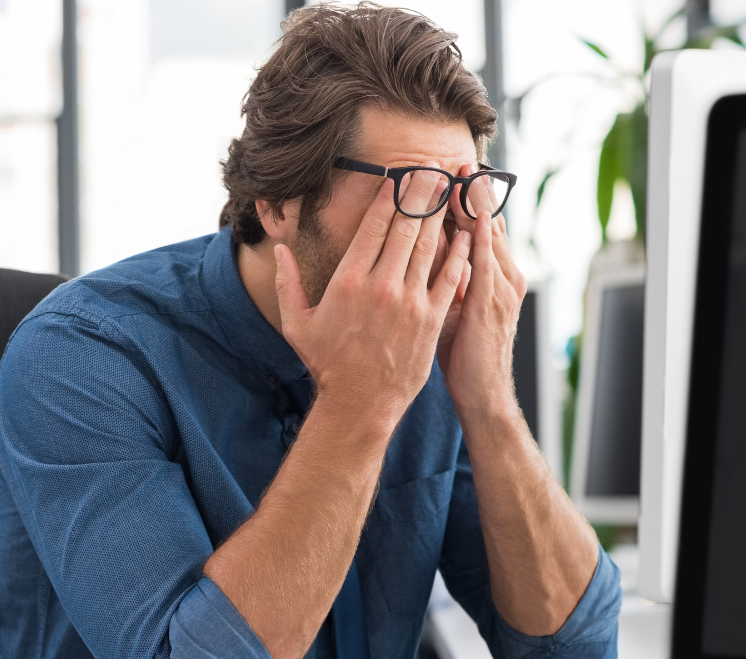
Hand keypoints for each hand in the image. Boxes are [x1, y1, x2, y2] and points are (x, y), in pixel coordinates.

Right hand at [274, 171, 468, 431]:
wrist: (360, 403)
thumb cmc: (327, 364)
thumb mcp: (297, 323)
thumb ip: (286, 283)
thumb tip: (280, 249)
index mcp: (349, 280)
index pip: (374, 226)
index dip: (389, 196)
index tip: (398, 176)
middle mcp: (381, 285)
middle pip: (406, 227)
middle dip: (420, 193)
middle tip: (431, 168)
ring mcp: (410, 301)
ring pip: (430, 246)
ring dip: (441, 214)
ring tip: (450, 189)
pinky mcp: (431, 319)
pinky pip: (450, 277)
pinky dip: (459, 252)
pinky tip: (466, 233)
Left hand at [439, 164, 527, 422]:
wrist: (483, 395)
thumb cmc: (465, 356)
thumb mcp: (456, 311)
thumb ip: (448, 280)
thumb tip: (426, 255)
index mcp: (495, 277)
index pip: (480, 228)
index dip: (467, 200)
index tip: (451, 172)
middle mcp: (503, 276)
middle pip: (487, 223)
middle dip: (473, 191)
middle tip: (458, 158)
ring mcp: (501, 288)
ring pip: (487, 235)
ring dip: (475, 203)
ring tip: (463, 172)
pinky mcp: (491, 303)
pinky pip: (483, 260)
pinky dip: (477, 235)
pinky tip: (469, 213)